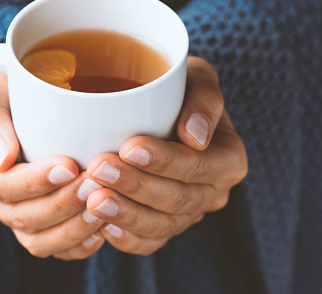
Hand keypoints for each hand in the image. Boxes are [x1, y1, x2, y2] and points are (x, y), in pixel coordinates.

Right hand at [0, 70, 105, 259]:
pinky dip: (79, 244)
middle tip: (95, 183)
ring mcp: (13, 218)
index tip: (69, 166)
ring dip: (74, 228)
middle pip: (21, 216)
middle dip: (62, 203)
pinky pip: (56, 250)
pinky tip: (102, 229)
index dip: (33, 182)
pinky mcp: (38, 229)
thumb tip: (1, 159)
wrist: (36, 108)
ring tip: (103, 206)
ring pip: (39, 241)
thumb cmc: (14, 92)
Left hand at [83, 57, 247, 255]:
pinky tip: (101, 227)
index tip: (129, 147)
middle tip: (98, 169)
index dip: (165, 161)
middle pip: (177, 199)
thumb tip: (195, 137)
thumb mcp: (197, 78)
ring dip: (125, 214)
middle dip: (136, 186)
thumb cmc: (179, 90)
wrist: (164, 112)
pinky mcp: (165, 226)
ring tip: (93, 200)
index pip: (198, 166)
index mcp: (228, 159)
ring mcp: (189, 214)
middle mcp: (213, 192)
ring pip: (161, 225)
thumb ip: (205, 99)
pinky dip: (126, 238)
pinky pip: (148, 243)